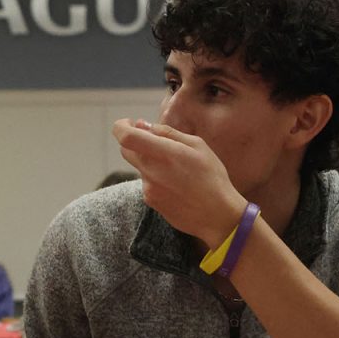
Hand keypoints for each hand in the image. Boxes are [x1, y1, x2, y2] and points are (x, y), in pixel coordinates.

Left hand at [111, 118, 245, 247]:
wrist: (217, 215)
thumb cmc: (212, 177)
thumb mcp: (197, 146)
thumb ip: (168, 133)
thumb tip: (145, 126)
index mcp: (164, 153)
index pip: (125, 137)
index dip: (121, 127)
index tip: (129, 123)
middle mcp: (151, 171)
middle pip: (126, 150)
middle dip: (134, 141)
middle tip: (152, 140)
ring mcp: (148, 188)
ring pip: (140, 167)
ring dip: (150, 161)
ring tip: (178, 169)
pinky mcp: (150, 201)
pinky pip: (147, 183)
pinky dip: (156, 178)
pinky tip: (177, 184)